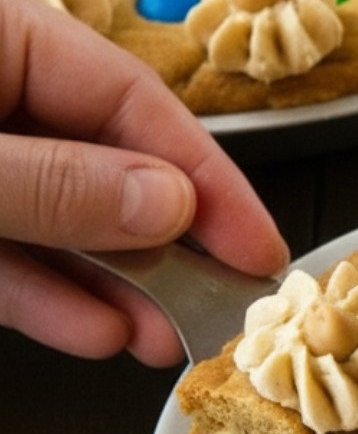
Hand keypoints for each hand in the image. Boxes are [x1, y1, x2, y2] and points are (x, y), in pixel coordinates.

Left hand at [0, 0, 287, 362]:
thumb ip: (56, 185)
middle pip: (100, 158)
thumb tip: (170, 204)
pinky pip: (0, 250)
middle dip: (163, 243)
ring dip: (110, 284)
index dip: (205, 176)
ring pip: (51, 217)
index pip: (129, 95)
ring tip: (163, 338)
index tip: (257, 249)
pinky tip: (92, 331)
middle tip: (221, 307)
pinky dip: (44, 295)